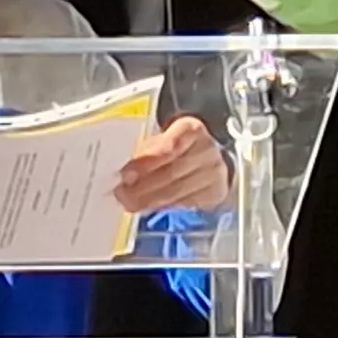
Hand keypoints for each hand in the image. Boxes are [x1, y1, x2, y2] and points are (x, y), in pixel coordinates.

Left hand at [113, 116, 228, 214]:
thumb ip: (146, 152)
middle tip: (122, 194)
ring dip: (149, 200)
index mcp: (192, 130)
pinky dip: (163, 206)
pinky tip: (148, 207)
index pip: (169, 145)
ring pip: (177, 191)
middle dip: (142, 186)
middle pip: (171, 172)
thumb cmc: (180, 148)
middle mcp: (207, 150)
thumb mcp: (164, 139)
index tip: (126, 174)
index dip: (146, 161)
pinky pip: (185, 203)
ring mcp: (214, 173)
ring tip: (130, 204)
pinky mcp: (216, 193)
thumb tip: (123, 173)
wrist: (209, 159)